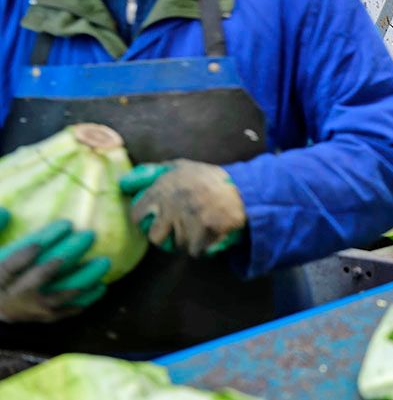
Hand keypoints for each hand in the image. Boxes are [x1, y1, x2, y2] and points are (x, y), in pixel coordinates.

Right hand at [0, 215, 109, 322]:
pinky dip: (82, 300)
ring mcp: (30, 309)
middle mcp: (14, 296)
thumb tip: (7, 212)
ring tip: (103, 262)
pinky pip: (65, 311)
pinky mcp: (43, 317)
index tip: (40, 242)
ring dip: (82, 279)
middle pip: (39, 277)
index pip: (9, 268)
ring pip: (58, 296)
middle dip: (65, 256)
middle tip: (88, 235)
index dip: (23, 256)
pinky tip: (100, 286)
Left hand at [121, 160, 245, 256]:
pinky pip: (195, 250)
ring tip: (199, 227)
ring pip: (176, 245)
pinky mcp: (203, 234)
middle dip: (165, 236)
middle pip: (155, 237)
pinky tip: (210, 234)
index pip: (137, 215)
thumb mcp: (180, 167)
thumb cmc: (208, 179)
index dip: (146, 219)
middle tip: (177, 230)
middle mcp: (170, 205)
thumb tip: (124, 182)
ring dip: (186, 240)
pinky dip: (202, 246)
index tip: (156, 219)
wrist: (243, 189)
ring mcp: (187, 221)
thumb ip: (152, 172)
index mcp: (161, 189)